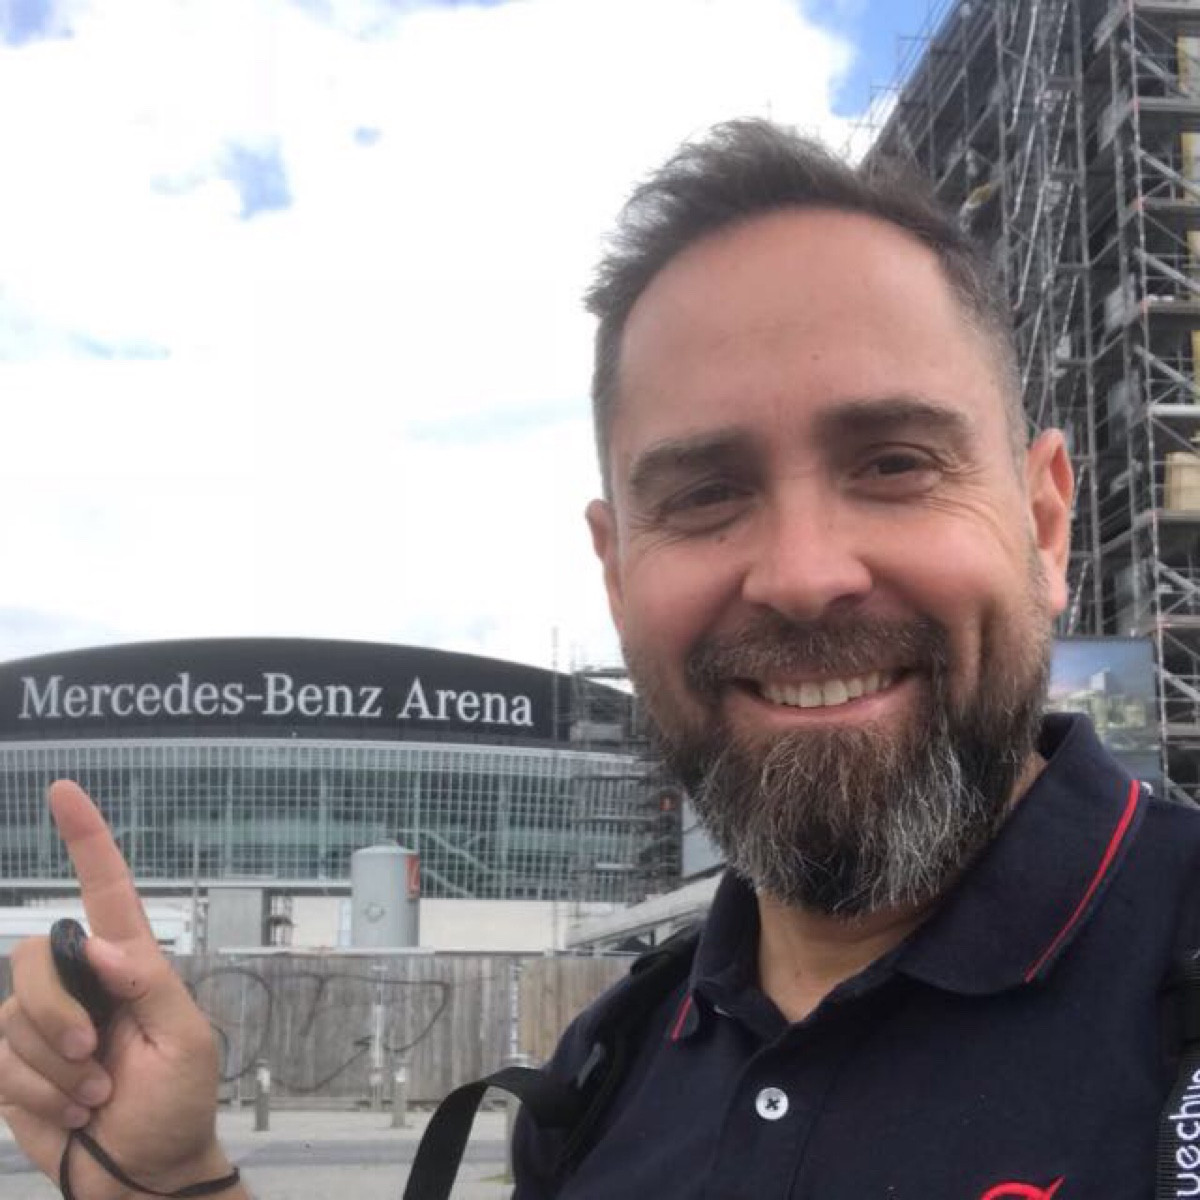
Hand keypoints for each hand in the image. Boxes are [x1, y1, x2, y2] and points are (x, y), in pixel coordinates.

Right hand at [0, 781, 242, 1198]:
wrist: (141, 1173)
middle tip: (95, 1059)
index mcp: (133, 965)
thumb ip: (150, 986)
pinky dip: (32, 1093)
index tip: (64, 790)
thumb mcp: (186, 1043)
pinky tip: (68, 1110)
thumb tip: (100, 944)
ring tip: (94, 1093)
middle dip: (57, 1014)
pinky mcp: (14, 1064)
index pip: (107, 889)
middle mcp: (83, 982)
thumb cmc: (177, 1104)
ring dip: (51, 1067)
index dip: (86, 838)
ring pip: (13, 1014)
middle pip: (36, 957)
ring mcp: (44, 1022)